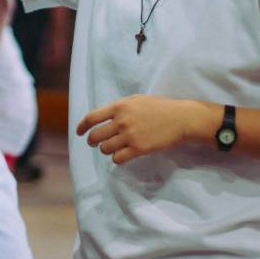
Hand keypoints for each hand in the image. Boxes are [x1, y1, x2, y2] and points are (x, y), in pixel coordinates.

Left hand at [76, 95, 197, 164]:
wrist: (180, 118)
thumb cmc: (158, 107)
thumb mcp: (135, 100)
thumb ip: (118, 108)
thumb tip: (101, 117)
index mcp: (118, 106)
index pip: (91, 118)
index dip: (81, 126)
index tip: (79, 132)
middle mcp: (121, 121)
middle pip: (95, 136)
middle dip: (92, 142)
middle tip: (95, 143)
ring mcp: (130, 136)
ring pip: (105, 149)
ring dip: (106, 150)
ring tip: (112, 147)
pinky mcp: (139, 149)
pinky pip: (118, 158)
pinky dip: (117, 158)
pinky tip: (122, 155)